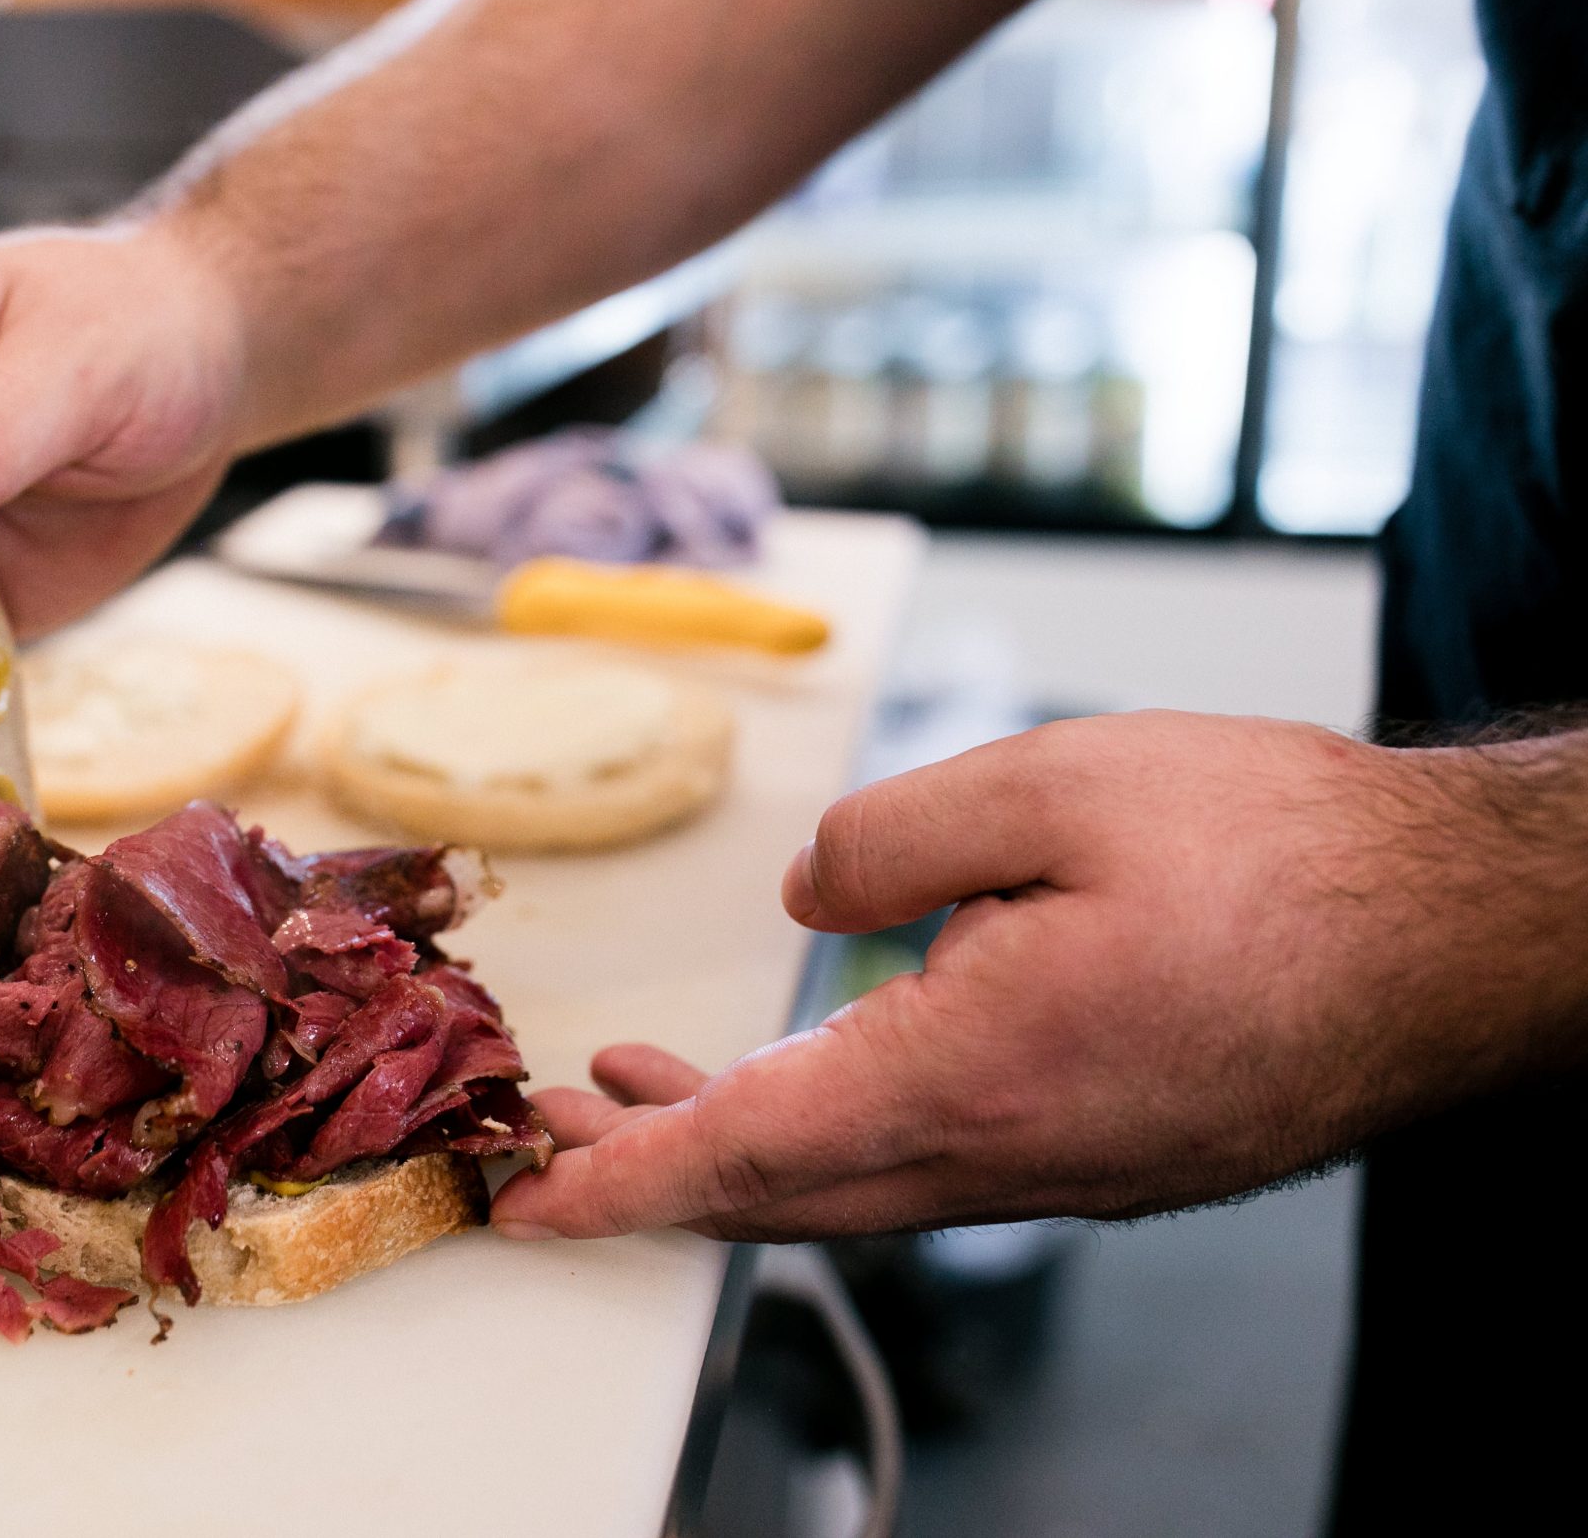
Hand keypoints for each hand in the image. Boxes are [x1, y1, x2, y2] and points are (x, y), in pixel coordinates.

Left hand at [491, 711, 1587, 1242]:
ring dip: (727, 1140)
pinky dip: (825, 1126)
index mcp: (972, 1075)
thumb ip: (891, 838)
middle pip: (776, 1187)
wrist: (1457, 936)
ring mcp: (1056, 1167)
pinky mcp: (1099, 1149)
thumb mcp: (1052, 784)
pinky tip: (808, 1063)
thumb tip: (811, 898)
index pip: (746, 1152)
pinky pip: (926, 1160)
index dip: (622, 1178)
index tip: (527, 1200)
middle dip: (643, 1163)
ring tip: (630, 1085)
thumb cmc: (1282, 855)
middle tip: (541, 1124)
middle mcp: (1004, 1155)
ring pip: (847, 1180)